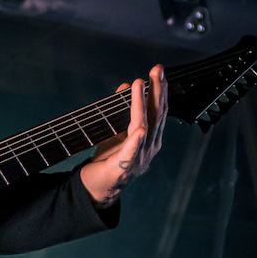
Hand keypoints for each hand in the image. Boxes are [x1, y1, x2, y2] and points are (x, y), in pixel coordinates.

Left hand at [79, 64, 166, 206]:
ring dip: (142, 104)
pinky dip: (135, 140)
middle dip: (157, 90)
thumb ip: (123, 109)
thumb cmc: (108, 158)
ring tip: (140, 84)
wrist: (97, 187)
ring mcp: (139, 158)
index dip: (159, 90)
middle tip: (157, 69)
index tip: (158, 71)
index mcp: (150, 138)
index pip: (158, 110)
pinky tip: (140, 129)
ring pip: (144, 126)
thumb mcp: (115, 129)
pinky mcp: (123, 168)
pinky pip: (131, 152)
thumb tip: (126, 84)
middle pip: (156, 115)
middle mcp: (149, 147)